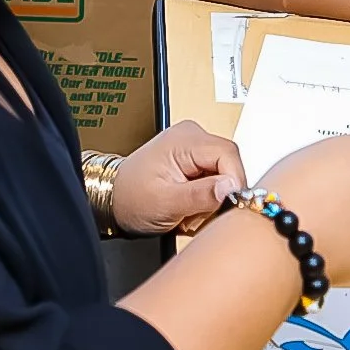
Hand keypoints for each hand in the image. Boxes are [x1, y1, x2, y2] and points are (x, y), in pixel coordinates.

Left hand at [111, 121, 243, 235]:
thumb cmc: (131, 198)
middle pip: (230, 164)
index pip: (228, 153)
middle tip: (198, 212)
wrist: (115, 199)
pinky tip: (192, 204)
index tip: (229, 204)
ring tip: (190, 209)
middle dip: (220, 194)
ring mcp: (196, 148)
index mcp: (185, 139)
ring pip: (226, 175)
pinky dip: (208, 197)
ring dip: (214, 198)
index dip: (234, 181)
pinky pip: (217, 179)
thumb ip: (200, 195)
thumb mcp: (165, 202)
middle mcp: (193, 137)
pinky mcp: (197, 161)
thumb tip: (231, 188)